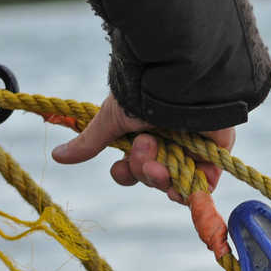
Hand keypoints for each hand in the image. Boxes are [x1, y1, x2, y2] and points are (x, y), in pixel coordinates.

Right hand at [51, 94, 229, 202]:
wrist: (179, 81)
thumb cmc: (144, 92)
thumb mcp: (113, 118)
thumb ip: (91, 142)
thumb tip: (56, 156)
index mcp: (144, 134)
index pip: (133, 169)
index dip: (126, 174)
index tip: (120, 167)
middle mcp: (168, 144)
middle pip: (152, 178)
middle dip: (145, 170)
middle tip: (147, 145)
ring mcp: (191, 150)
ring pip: (173, 184)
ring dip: (161, 176)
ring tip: (162, 157)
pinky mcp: (214, 154)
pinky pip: (202, 186)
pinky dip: (190, 190)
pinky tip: (179, 185)